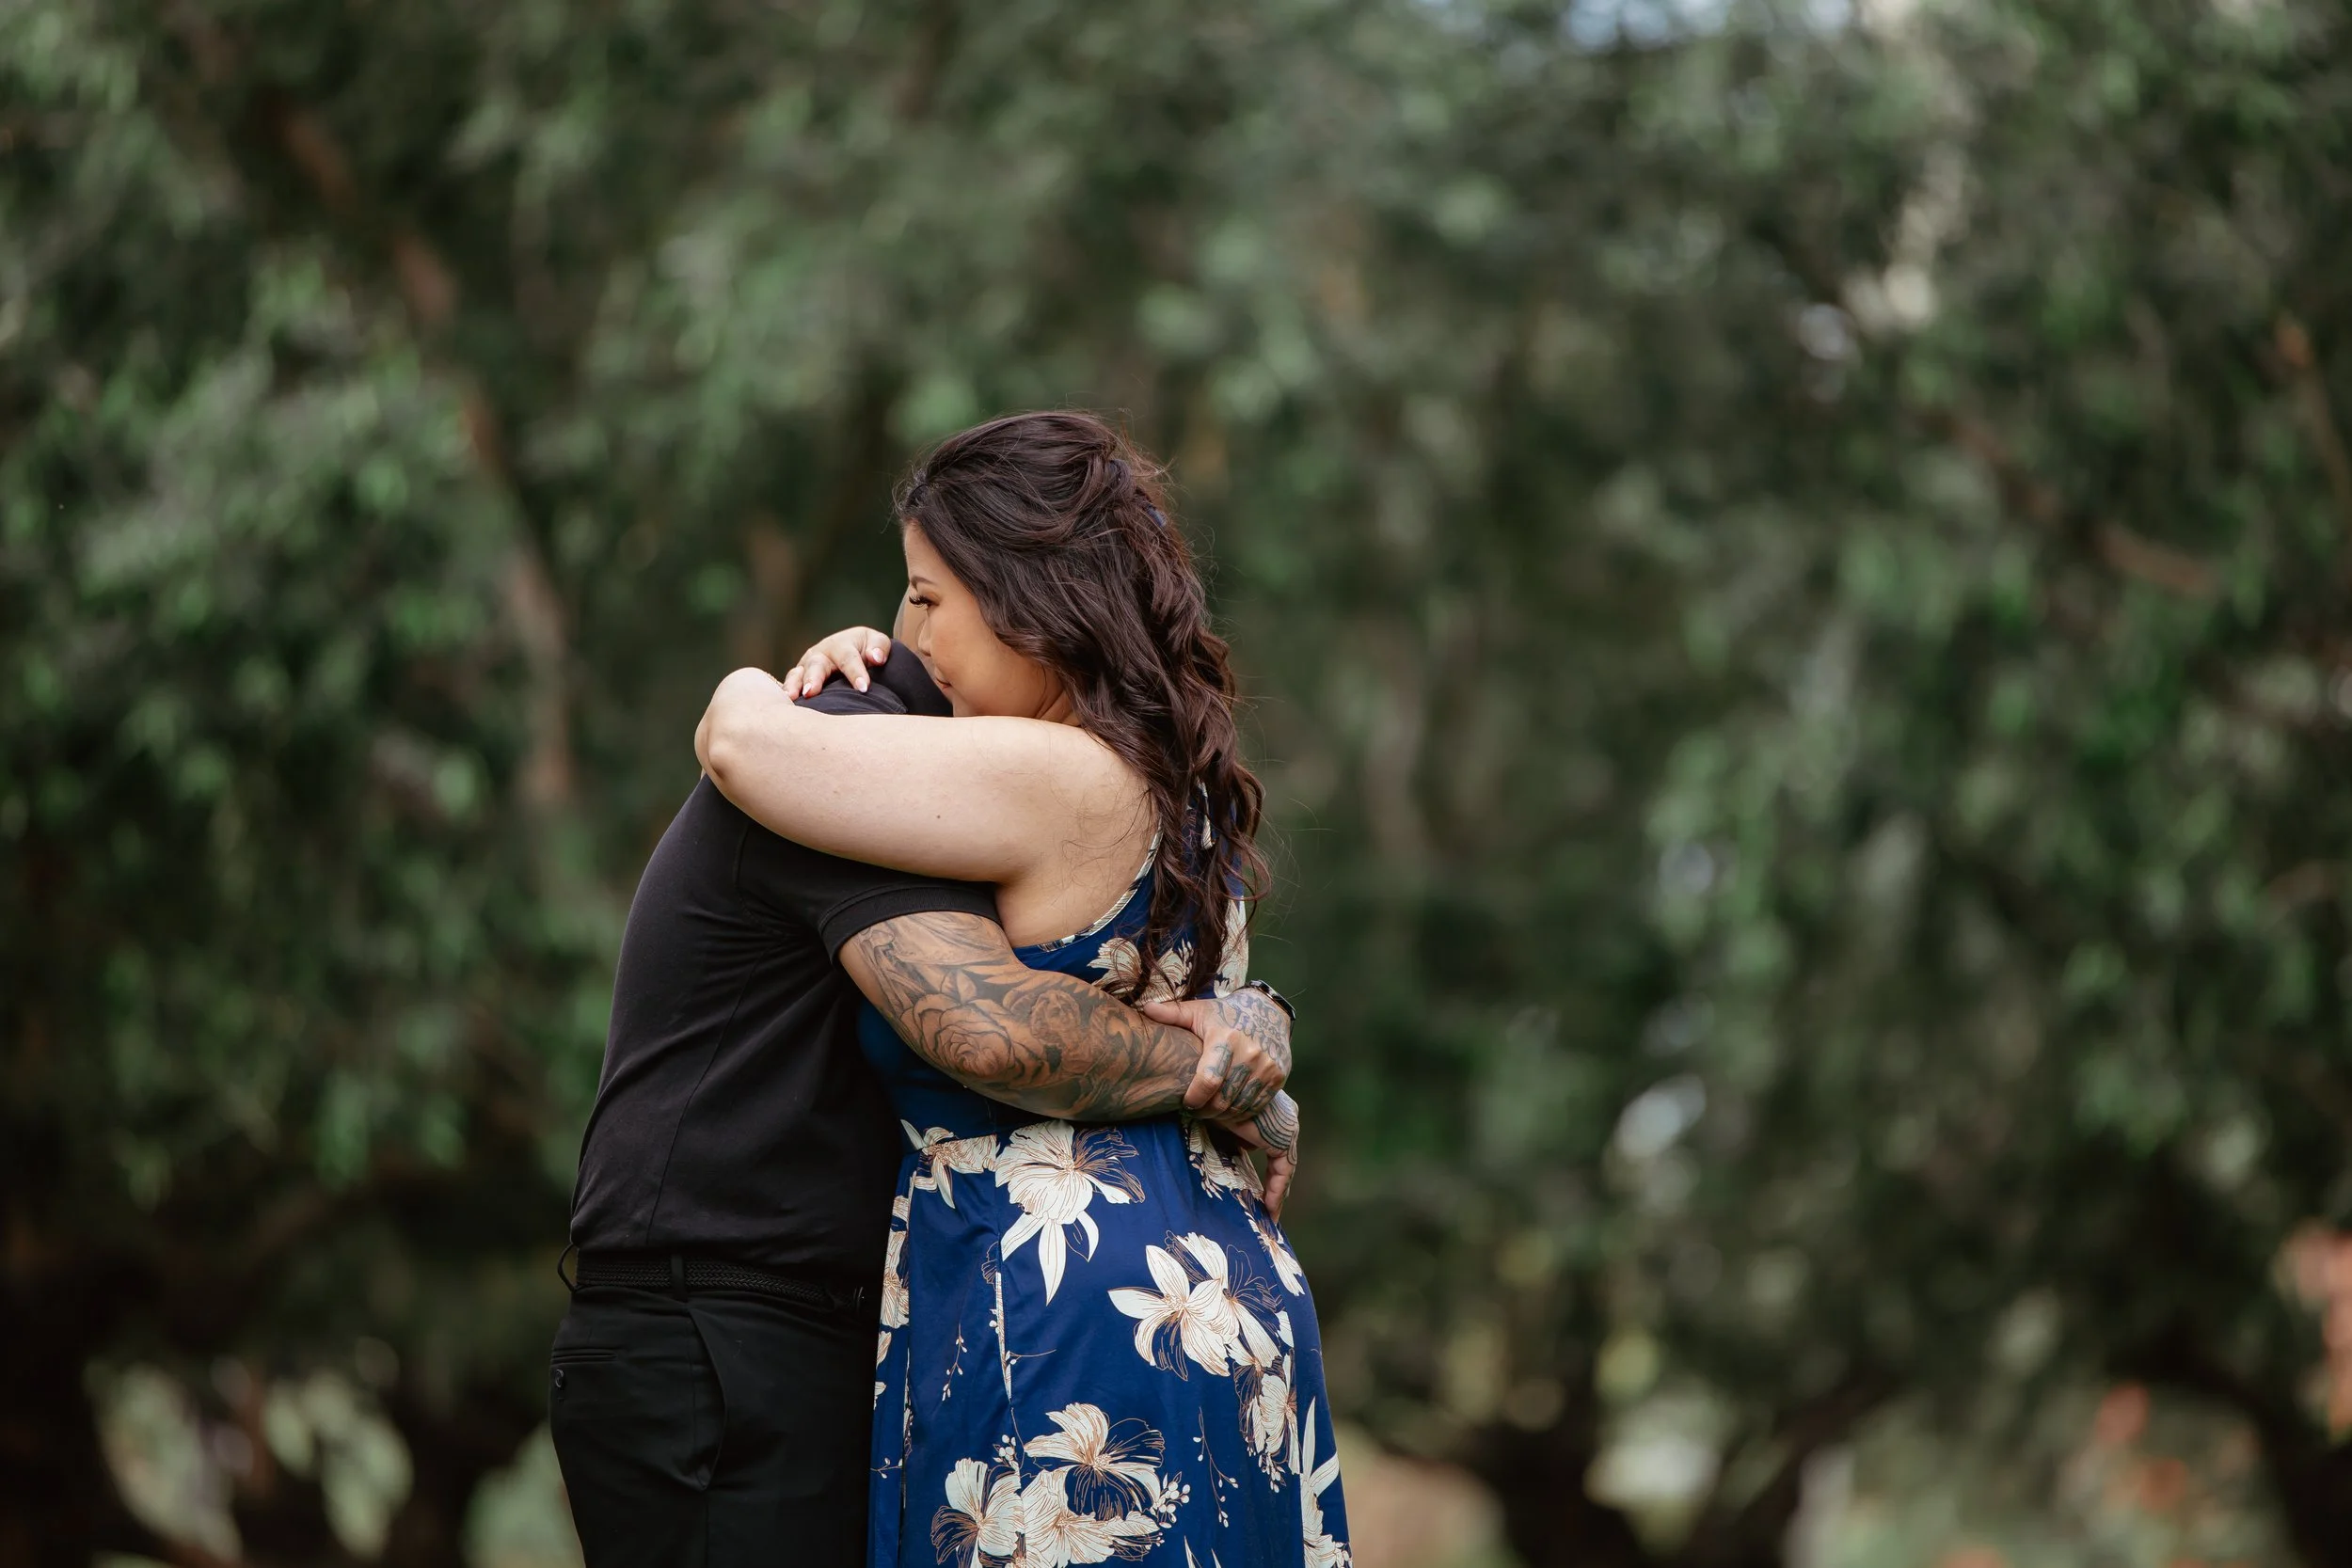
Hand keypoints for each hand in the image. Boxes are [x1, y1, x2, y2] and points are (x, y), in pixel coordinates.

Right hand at [779, 626, 892, 698]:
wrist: (855, 652)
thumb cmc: (867, 650)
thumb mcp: (876, 642)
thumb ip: (879, 647)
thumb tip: (876, 658)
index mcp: (841, 645)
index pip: (848, 659)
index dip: (856, 673)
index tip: (864, 688)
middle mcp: (820, 654)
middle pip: (816, 665)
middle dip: (814, 678)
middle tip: (812, 692)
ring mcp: (807, 667)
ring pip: (798, 675)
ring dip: (794, 686)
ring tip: (791, 698)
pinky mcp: (799, 680)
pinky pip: (790, 685)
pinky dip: (785, 694)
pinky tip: (785, 705)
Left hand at [1142, 991, 1291, 1120]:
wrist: (1268, 1010)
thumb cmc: (1225, 1014)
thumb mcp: (1198, 1011)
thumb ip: (1172, 1014)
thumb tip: (1145, 1009)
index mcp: (1226, 1038)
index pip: (1208, 1080)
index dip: (1194, 1098)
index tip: (1186, 1103)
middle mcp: (1249, 1053)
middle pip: (1223, 1099)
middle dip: (1205, 1111)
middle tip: (1195, 1111)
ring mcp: (1266, 1067)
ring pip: (1240, 1106)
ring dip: (1222, 1116)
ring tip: (1210, 1112)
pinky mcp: (1278, 1076)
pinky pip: (1257, 1106)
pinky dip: (1242, 1114)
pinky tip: (1230, 1110)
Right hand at [1212, 1091, 1299, 1219]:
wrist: (1215, 1087)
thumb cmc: (1213, 1100)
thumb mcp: (1223, 1122)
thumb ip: (1232, 1137)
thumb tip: (1230, 1158)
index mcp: (1273, 1112)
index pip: (1275, 1148)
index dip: (1269, 1171)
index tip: (1261, 1193)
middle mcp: (1286, 1118)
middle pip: (1283, 1159)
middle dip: (1275, 1185)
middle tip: (1266, 1211)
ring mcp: (1287, 1127)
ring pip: (1285, 1167)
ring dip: (1276, 1192)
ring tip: (1267, 1216)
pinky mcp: (1283, 1138)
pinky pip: (1284, 1170)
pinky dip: (1277, 1190)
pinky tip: (1268, 1209)